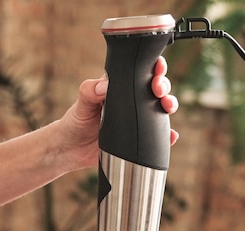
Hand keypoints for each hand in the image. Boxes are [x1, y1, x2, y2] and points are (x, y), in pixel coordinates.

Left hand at [58, 56, 178, 170]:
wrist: (73, 150)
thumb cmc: (75, 122)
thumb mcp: (81, 103)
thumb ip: (89, 91)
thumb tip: (104, 85)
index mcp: (120, 88)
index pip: (141, 72)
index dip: (154, 67)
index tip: (157, 69)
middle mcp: (132, 102)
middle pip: (156, 89)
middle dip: (164, 85)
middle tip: (159, 90)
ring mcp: (136, 121)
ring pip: (160, 109)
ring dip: (169, 105)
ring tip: (168, 107)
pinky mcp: (138, 140)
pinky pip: (157, 137)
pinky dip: (167, 136)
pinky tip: (171, 135)